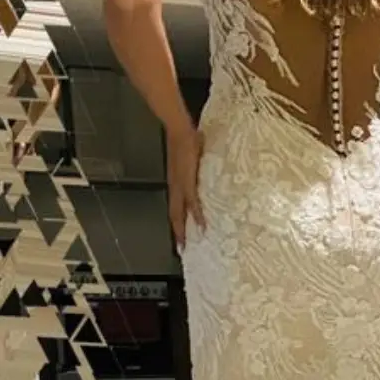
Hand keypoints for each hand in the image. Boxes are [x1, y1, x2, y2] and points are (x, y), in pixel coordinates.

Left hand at [167, 124, 205, 250]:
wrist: (180, 130)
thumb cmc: (187, 140)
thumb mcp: (192, 157)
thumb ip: (196, 164)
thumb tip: (205, 166)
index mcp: (176, 182)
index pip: (175, 206)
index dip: (177, 222)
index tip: (180, 237)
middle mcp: (176, 186)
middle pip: (175, 214)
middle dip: (178, 233)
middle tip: (182, 249)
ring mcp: (180, 185)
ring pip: (179, 212)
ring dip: (182, 229)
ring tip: (187, 244)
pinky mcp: (188, 181)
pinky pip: (192, 202)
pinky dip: (196, 215)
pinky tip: (201, 225)